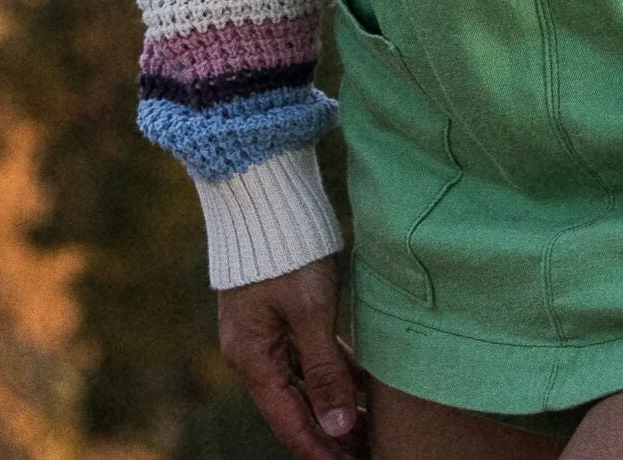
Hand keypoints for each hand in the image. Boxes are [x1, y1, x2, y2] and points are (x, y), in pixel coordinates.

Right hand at [217, 255, 369, 458]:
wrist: (264, 190)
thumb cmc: (287, 249)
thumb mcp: (311, 312)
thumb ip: (324, 372)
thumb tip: (337, 428)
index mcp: (251, 359)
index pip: (289, 422)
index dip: (322, 451)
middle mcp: (251, 352)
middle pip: (294, 407)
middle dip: (331, 434)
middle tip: (370, 451)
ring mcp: (263, 331)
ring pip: (302, 382)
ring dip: (333, 405)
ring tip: (370, 426)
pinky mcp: (277, 310)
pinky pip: (305, 354)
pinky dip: (331, 371)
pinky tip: (360, 382)